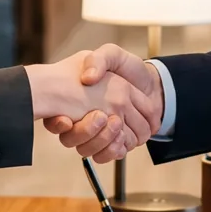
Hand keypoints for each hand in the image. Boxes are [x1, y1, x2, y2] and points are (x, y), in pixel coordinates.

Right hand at [44, 44, 162, 162]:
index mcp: (78, 100)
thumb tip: (88, 79)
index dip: (62, 123)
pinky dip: (112, 150)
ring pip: (89, 149)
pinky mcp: (112, 143)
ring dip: (104, 140)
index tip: (72, 118)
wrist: (153, 83)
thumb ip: (99, 60)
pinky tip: (121, 139)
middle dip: (89, 131)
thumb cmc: (129, 69)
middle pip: (74, 139)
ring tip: (116, 125)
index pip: (57, 121)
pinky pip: (104, 156)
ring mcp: (99, 133)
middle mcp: (85, 118)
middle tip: (103, 116)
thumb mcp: (111, 54)